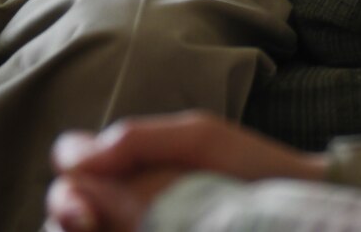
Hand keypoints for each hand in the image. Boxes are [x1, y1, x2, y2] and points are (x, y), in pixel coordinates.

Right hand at [45, 110, 327, 231]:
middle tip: (89, 219)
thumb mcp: (198, 138)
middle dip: (66, 212)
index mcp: (130, 167)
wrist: (296, 203)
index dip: (69, 181)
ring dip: (80, 231)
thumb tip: (72, 156)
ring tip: (120, 229)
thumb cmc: (251, 166)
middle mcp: (125, 202)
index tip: (84, 196)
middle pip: (63, 213)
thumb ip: (137, 138)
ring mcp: (137, 225)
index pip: (71, 170)